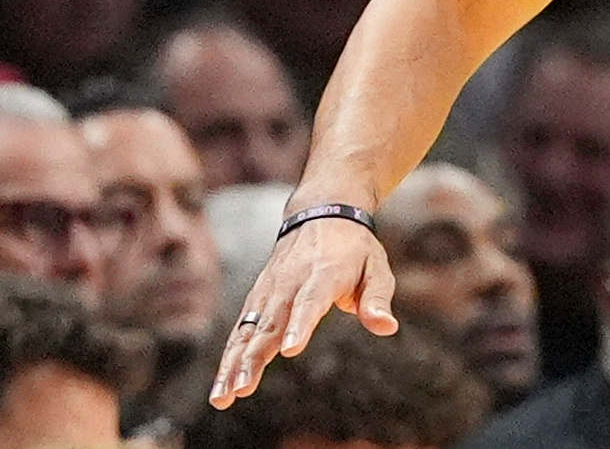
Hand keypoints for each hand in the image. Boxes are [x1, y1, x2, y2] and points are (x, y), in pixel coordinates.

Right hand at [208, 215, 396, 407]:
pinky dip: (229, 356)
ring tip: (223, 396)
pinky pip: (241, 329)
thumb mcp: (376, 267)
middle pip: (271, 321)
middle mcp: (290, 282)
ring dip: (234, 363)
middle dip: (255, 356)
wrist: (322, 213)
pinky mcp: (258, 298)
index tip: (290, 350)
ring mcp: (270, 290)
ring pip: (249, 329)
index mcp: (324, 273)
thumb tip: (386, 327)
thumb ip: (377, 298)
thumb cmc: (354, 249)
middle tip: (243, 388)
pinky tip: (222, 386)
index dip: (300, 324)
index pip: (310, 300)